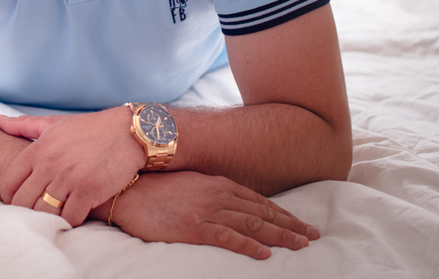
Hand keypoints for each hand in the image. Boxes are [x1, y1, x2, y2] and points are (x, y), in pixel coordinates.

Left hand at [0, 108, 144, 224]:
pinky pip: (70, 218)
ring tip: (53, 216)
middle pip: (21, 203)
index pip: (7, 183)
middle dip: (25, 212)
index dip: (8, 197)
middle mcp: (49, 165)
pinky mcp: (89, 191)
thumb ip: (23, 124)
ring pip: (43, 213)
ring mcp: (68, 179)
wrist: (128, 132)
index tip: (18, 201)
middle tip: (35, 212)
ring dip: (47, 218)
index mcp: (37, 150)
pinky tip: (73, 216)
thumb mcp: (53, 123)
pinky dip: (69, 222)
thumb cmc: (89, 128)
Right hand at [104, 171, 319, 259]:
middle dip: (291, 225)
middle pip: (262, 213)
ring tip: (301, 245)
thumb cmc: (154, 188)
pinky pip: (227, 238)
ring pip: (252, 225)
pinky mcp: (193, 227)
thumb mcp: (188, 184)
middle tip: (314, 236)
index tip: (302, 224)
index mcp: (216, 184)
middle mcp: (217, 195)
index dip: (283, 213)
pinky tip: (264, 255)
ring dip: (280, 235)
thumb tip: (229, 203)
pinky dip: (248, 246)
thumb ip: (210, 191)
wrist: (125, 191)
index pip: (258, 201)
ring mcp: (206, 210)